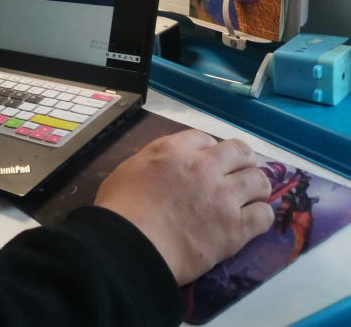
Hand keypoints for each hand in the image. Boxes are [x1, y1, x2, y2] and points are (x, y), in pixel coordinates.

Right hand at [94, 129, 273, 286]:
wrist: (130, 244)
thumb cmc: (119, 210)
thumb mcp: (128, 171)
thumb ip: (152, 163)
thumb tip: (162, 170)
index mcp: (173, 150)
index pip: (205, 138)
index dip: (208, 150)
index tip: (206, 164)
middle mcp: (204, 166)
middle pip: (240, 152)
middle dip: (241, 162)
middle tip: (235, 176)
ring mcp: (223, 196)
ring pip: (259, 180)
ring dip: (254, 188)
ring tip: (247, 199)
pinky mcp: (236, 227)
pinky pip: (264, 214)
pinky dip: (260, 216)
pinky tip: (249, 221)